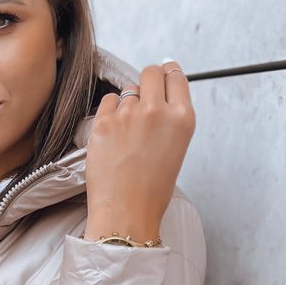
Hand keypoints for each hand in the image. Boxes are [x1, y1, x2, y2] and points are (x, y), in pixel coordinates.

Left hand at [83, 60, 195, 242]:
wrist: (126, 212)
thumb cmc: (151, 189)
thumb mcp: (176, 148)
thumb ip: (170, 117)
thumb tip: (160, 91)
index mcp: (181, 119)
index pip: (176, 76)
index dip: (167, 74)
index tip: (163, 74)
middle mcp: (157, 111)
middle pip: (151, 72)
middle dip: (147, 80)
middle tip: (143, 97)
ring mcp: (128, 115)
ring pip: (128, 91)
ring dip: (127, 104)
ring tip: (127, 134)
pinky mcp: (104, 122)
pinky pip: (107, 101)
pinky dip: (109, 112)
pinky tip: (113, 135)